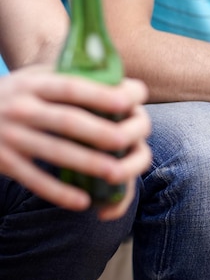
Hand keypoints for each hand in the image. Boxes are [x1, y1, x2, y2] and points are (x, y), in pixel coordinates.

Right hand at [0, 66, 151, 219]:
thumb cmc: (14, 95)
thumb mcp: (33, 78)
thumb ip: (67, 77)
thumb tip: (119, 79)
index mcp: (33, 84)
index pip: (71, 87)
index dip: (99, 94)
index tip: (128, 102)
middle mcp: (20, 108)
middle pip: (67, 120)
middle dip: (100, 132)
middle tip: (128, 141)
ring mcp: (9, 136)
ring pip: (54, 151)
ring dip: (87, 163)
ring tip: (116, 173)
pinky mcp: (3, 161)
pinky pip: (33, 179)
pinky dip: (58, 192)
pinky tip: (82, 202)